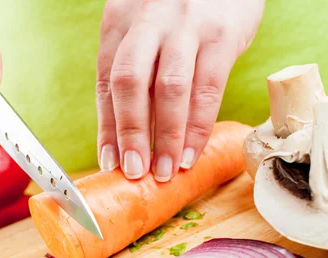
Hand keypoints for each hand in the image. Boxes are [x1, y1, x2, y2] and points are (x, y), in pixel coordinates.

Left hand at [96, 0, 264, 180]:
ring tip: (164, 171)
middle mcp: (148, 21)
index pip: (106, 82)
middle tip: (134, 171)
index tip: (109, 162)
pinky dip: (197, 126)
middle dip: (130, 134)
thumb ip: (135, 67)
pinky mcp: (221, 33)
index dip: (107, 127)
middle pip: (129, 84)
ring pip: (169, 89)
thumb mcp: (146, 26)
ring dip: (165, 137)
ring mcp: (185, 26)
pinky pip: (207, 88)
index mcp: (120, 22)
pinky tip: (191, 152)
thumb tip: (128, 129)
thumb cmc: (180, 7)